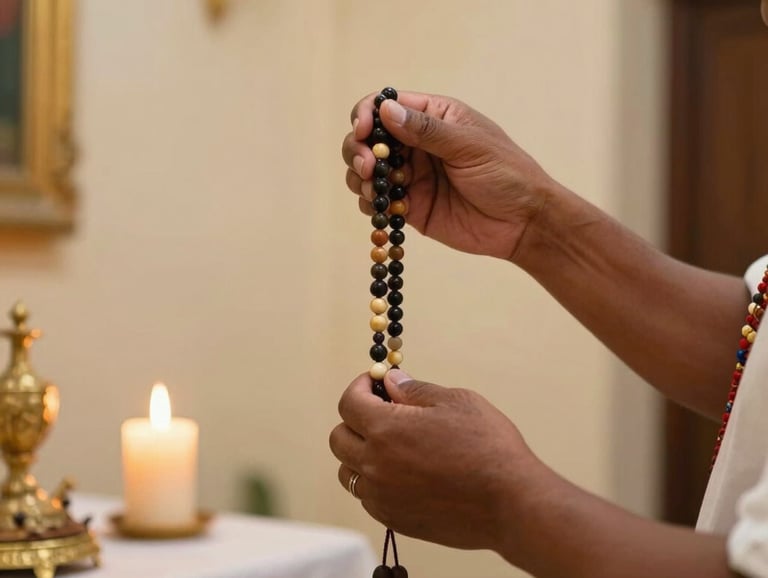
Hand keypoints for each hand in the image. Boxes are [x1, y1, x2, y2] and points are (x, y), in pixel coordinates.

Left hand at [329, 369, 539, 551]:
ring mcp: (383, 497)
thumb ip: (414, 390)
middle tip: (383, 412)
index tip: (374, 383)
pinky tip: (404, 473)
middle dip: (355, 419)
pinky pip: (368, 498)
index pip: (348, 403)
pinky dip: (376, 482)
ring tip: (393, 446)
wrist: (511, 502)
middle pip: (339, 439)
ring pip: (349, 472)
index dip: (359, 387)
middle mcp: (375, 465)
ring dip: (361, 454)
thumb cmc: (488, 447)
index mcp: (386, 430)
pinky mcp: (395, 520)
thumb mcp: (456, 402)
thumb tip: (390, 382)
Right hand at [342, 91, 558, 259]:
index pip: (386, 104)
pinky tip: (381, 207)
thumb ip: (427, 130)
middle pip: (368, 137)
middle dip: (357, 149)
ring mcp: (411, 175)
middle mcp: (416, 143)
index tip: (363, 131)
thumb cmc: (506, 173)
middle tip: (368, 167)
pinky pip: (378, 202)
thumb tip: (386, 110)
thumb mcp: (469, 145)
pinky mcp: (410, 207)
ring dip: (359, 176)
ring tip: (374, 188)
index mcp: (433, 117)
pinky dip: (370, 203)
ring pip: (367, 170)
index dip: (366, 114)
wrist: (523, 222)